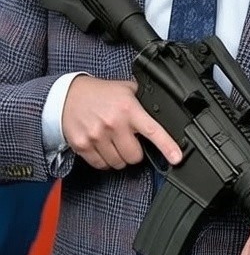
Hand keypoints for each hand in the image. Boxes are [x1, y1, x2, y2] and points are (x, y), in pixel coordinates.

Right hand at [62, 74, 181, 169]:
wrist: (67, 94)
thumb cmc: (99, 93)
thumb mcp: (125, 88)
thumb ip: (142, 98)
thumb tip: (160, 107)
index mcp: (128, 108)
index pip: (152, 131)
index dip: (167, 146)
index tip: (176, 158)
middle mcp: (114, 123)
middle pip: (135, 156)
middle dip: (135, 152)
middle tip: (128, 140)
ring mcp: (97, 136)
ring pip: (118, 163)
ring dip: (119, 157)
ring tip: (113, 141)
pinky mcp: (83, 146)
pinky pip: (101, 165)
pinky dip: (104, 160)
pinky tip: (102, 146)